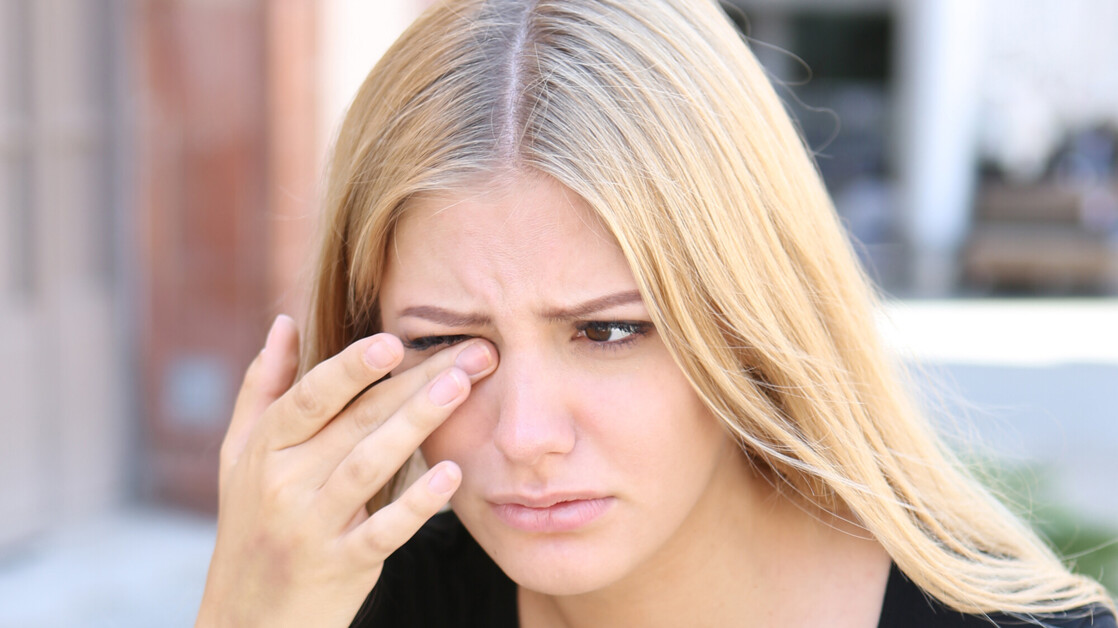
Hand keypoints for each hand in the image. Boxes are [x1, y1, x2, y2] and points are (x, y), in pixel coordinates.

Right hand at [195, 315, 496, 626]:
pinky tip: (452, 474)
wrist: (247, 620)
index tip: (396, 338)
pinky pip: (384, 530)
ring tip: (463, 388)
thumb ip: (263, 388)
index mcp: (264, 448)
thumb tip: (283, 322)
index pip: (311, 397)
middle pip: (357, 421)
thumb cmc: (251, 524)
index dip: (351, 366)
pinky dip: (418, 503)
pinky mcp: (341, 565)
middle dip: (415, 380)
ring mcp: (311, 526)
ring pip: (370, 465)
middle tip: (471, 353)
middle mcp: (284, 482)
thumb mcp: (239, 456)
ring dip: (419, 423)